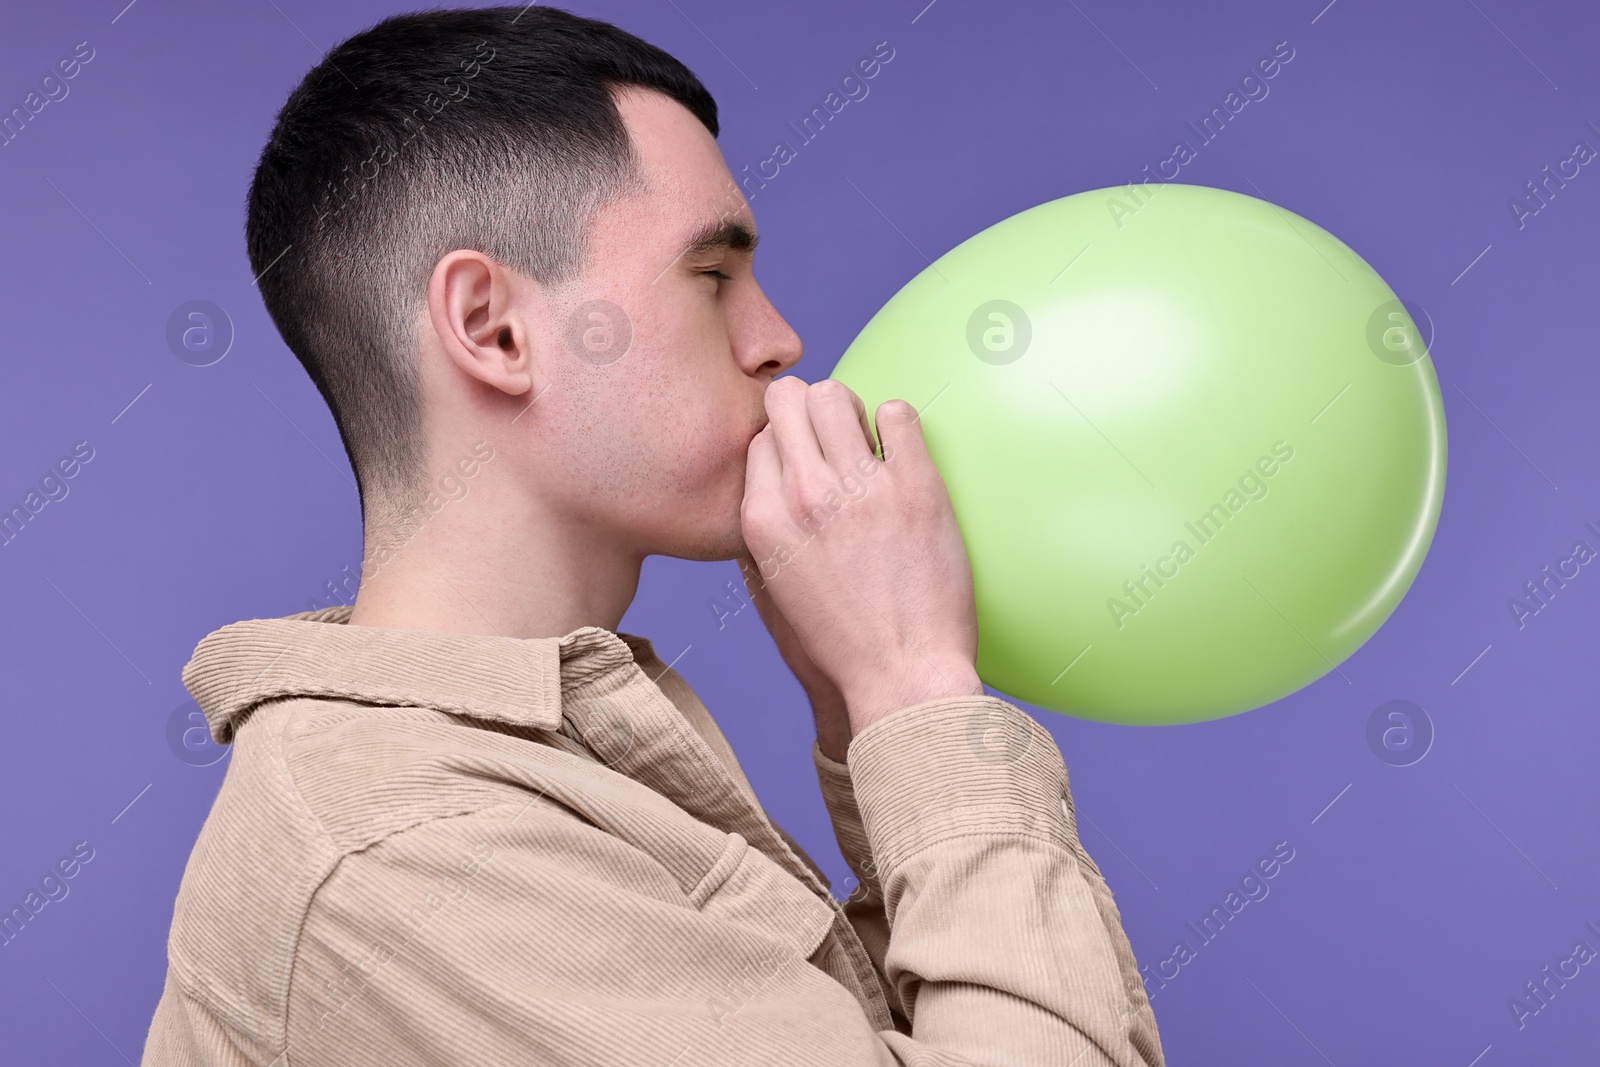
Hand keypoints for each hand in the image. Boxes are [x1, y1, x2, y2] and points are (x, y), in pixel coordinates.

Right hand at [740, 376, 981, 736]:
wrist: (903, 677)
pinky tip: (900, 452)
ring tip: (867, 441)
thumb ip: (759, 535)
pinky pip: (897, 413)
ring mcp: (859, 488)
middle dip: (809, 406)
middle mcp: (804, 496)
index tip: (806, 458)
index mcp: (763, 520)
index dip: (784, 442)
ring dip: (851, 409)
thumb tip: (763, 484)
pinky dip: (897, 422)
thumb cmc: (840, 646)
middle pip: (789, 400)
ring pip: (836, 396)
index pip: (759, 438)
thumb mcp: (773, 591)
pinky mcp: (915, 487)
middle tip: (835, 435)